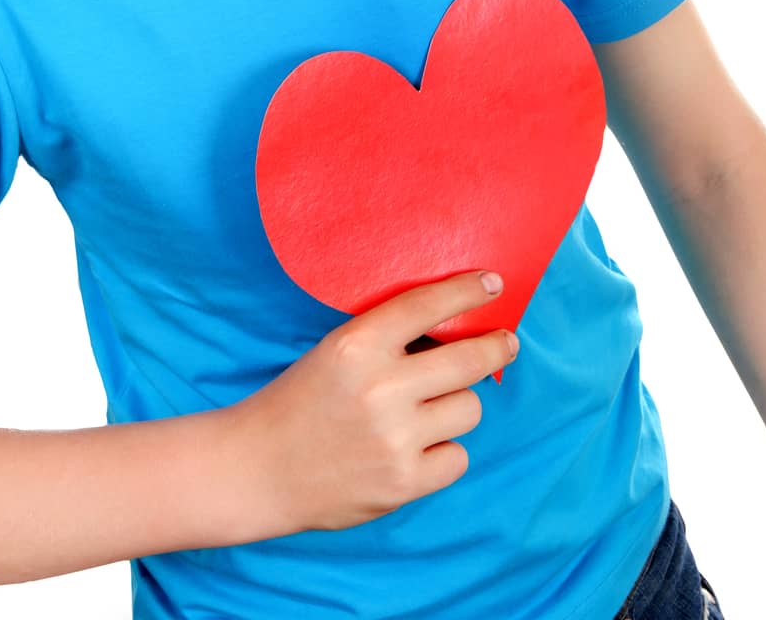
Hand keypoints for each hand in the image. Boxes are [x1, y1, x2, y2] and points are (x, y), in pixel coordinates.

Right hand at [225, 269, 517, 536]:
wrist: (260, 468)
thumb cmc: (300, 400)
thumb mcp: (334, 350)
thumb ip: (387, 339)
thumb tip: (456, 327)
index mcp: (358, 344)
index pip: (428, 305)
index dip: (467, 292)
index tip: (493, 284)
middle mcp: (381, 388)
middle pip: (468, 360)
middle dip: (495, 347)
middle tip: (505, 342)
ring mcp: (395, 438)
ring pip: (469, 408)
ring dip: (456, 404)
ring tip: (429, 408)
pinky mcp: (403, 482)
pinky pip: (458, 457)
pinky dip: (444, 451)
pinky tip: (417, 446)